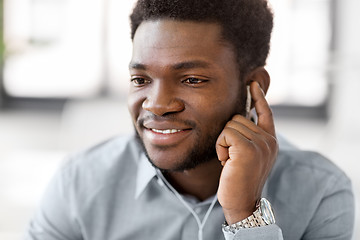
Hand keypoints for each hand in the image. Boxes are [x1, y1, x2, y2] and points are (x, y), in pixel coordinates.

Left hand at [216, 81, 277, 223]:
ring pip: (230, 125)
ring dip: (223, 142)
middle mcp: (269, 140)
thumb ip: (249, 137)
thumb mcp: (249, 155)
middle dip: (229, 135)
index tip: (252, 83)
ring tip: (230, 160)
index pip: (265, 113)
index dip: (259, 97)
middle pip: (239, 118)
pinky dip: (220, 147)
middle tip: (232, 156)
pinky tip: (225, 161)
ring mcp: (260, 143)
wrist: (241, 201)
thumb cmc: (240, 179)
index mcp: (270, 140)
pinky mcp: (248, 148)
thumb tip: (239, 119)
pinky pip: (225, 134)